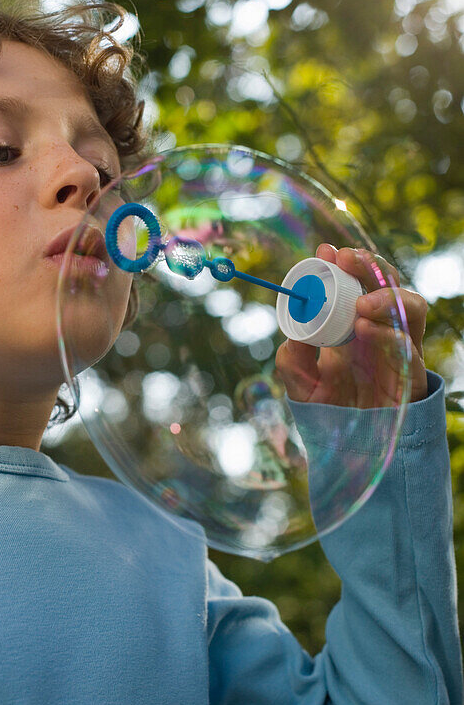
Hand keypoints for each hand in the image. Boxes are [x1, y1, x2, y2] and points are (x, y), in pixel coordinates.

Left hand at [275, 244, 428, 407]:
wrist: (351, 453)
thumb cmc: (330, 414)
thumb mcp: (301, 384)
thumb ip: (293, 360)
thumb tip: (293, 334)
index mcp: (355, 326)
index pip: (358, 284)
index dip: (345, 264)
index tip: (325, 251)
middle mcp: (381, 332)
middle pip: (388, 285)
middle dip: (370, 265)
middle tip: (346, 258)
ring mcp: (399, 351)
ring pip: (410, 308)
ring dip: (386, 295)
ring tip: (361, 301)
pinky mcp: (411, 376)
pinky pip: (407, 347)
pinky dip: (387, 333)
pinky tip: (364, 329)